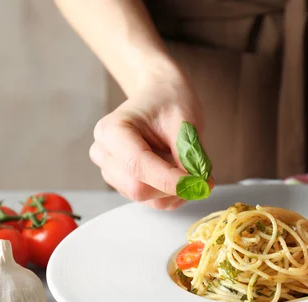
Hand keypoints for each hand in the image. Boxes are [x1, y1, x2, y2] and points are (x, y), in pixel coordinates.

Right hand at [89, 70, 209, 209]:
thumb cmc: (169, 101)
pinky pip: (150, 200)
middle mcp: (104, 152)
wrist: (160, 95)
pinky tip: (179, 174)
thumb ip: (188, 155)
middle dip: (174, 187)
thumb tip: (197, 186)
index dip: (170, 180)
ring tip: (187, 166)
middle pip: (138, 188)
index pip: (138, 166)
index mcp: (112, 130)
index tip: (200, 183)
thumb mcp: (184, 122)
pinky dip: (171, 194)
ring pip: (146, 198)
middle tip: (203, 176)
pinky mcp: (122, 183)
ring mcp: (110, 170)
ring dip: (174, 191)